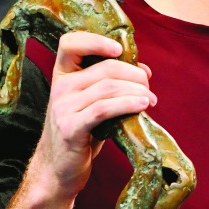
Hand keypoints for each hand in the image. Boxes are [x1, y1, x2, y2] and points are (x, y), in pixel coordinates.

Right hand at [30, 31, 156, 198]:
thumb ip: (111, 83)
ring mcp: (63, 107)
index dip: (96, 41)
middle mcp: (60, 87)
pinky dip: (128, 104)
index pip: (70, 43)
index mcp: (62, 75)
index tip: (120, 50)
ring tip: (151, 99)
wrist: (57, 168)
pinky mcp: (71, 128)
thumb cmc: (79, 131)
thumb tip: (145, 70)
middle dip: (134, 75)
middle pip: (105, 68)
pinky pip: (105, 109)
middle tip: (149, 87)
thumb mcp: (91, 102)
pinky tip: (143, 105)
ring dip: (137, 91)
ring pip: (108, 87)